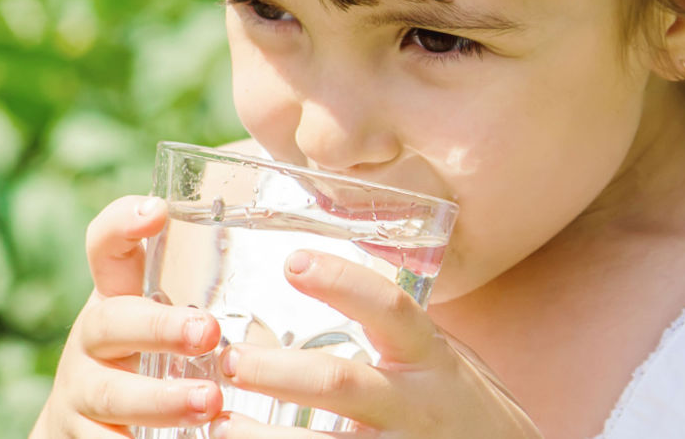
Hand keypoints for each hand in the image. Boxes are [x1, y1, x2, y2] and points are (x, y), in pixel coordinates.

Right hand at [31, 196, 224, 436]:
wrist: (86, 433)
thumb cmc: (150, 363)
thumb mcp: (168, 320)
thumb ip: (210, 291)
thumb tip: (300, 256)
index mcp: (117, 299)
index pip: (107, 248)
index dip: (122, 224)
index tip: (157, 209)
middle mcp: (92, 341)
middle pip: (110, 321)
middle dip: (158, 326)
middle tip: (209, 331)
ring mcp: (80, 392)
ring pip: (109, 393)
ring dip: (159, 400)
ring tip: (210, 403)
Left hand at [206, 250, 542, 437]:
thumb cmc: (467, 413)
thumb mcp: (446, 363)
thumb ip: (399, 335)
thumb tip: (328, 280)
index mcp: (430, 360)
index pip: (390, 309)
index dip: (343, 282)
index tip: (291, 262)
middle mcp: (415, 406)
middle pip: (340, 384)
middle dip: (280, 372)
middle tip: (233, 359)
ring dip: (262, 437)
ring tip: (217, 424)